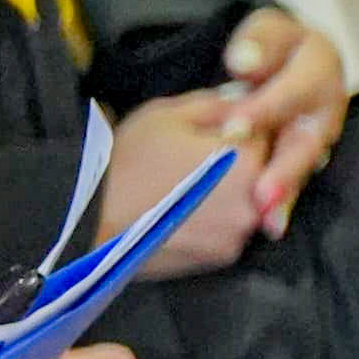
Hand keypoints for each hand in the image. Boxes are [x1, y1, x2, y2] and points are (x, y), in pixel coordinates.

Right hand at [100, 89, 268, 277]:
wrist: (89, 218)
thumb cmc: (125, 160)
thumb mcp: (166, 114)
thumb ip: (216, 104)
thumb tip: (245, 102)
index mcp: (246, 159)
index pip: (269, 135)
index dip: (242, 129)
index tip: (216, 132)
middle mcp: (255, 201)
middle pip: (263, 173)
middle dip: (238, 163)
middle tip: (195, 160)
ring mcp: (239, 233)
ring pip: (246, 202)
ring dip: (228, 193)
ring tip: (185, 186)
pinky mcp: (220, 257)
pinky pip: (228, 230)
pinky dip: (213, 220)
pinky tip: (181, 210)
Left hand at [212, 9, 347, 237]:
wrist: (289, 60)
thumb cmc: (271, 45)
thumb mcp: (266, 31)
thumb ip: (258, 42)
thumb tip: (244, 62)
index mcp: (319, 66)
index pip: (293, 89)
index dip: (265, 109)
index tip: (235, 128)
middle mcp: (326, 106)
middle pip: (306, 140)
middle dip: (284, 169)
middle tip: (260, 194)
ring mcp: (318, 135)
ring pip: (303, 167)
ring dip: (286, 195)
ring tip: (268, 220)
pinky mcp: (305, 156)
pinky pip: (296, 181)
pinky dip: (283, 204)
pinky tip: (270, 226)